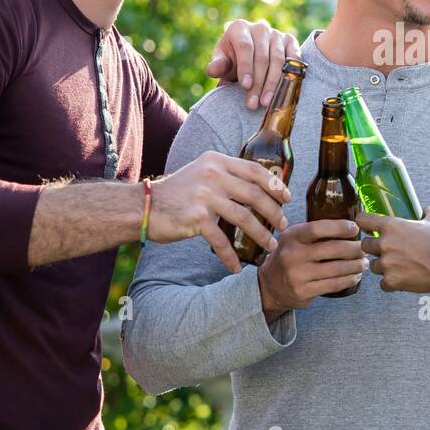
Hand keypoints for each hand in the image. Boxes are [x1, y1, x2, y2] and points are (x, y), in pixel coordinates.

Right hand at [148, 150, 291, 273]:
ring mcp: (205, 196)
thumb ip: (226, 176)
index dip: (275, 185)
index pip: (255, 171)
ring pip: (244, 218)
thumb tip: (258, 188)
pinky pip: (221, 241)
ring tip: (270, 245)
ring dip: (261, 235)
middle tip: (283, 225)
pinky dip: (231, 257)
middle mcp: (213, 175)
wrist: (142, 206)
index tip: (286, 198)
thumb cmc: (176, 193)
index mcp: (217, 161)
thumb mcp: (202, 173)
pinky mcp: (197, 218)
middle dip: (274, 212)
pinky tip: (238, 267)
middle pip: (255, 194)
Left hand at [205, 18, 301, 110]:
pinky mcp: (290, 41)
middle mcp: (260, 27)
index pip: (245, 46)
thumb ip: (217, 65)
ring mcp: (277, 34)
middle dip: (258, 82)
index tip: (245, 86)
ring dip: (273, 83)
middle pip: (262, 57)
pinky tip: (285, 89)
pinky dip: (291, 73)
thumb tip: (213, 70)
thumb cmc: (232, 60)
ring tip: (266, 102)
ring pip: (278, 60)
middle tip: (254, 103)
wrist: (248, 57)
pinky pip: (294, 58)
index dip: (246, 67)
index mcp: (239, 28)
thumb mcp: (222, 62)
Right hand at [257, 220, 366, 320]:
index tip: (355, 228)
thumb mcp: (294, 239)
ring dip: (355, 265)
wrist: (269, 285)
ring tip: (364, 262)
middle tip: (365, 248)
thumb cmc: (290, 256)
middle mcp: (292, 255)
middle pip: (332, 249)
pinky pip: (333, 285)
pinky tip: (356, 276)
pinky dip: (349, 279)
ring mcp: (297, 275)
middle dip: (354, 248)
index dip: (339, 227)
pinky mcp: (303, 292)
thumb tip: (349, 225)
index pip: (317, 228)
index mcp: (291, 237)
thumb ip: (315, 232)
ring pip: (336, 269)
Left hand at [355, 206, 429, 294]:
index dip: (364, 222)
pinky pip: (383, 283)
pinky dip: (391, 282)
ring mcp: (387, 264)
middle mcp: (385, 244)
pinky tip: (402, 278)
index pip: (362, 220)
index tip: (366, 225)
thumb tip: (426, 209)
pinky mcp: (392, 281)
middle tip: (386, 249)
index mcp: (392, 226)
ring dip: (382, 266)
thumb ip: (428, 212)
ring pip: (373, 266)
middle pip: (364, 245)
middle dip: (374, 247)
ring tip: (397, 266)